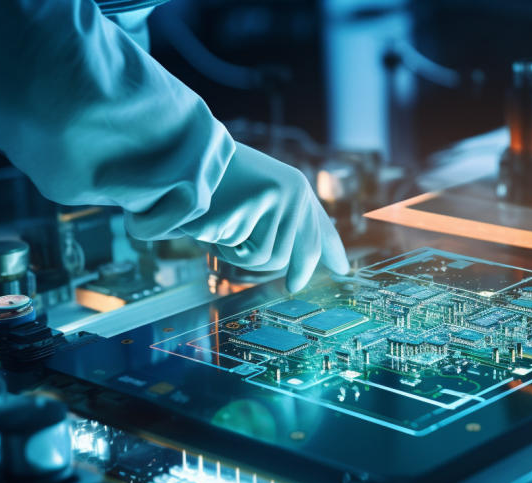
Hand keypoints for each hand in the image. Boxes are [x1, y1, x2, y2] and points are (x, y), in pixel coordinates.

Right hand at [180, 143, 348, 291]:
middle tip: (291, 284)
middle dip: (281, 268)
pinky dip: (218, 241)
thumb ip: (280, 223)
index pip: (319, 229)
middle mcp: (294, 193)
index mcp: (297, 188)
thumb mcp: (259, 195)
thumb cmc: (217, 179)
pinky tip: (211, 218)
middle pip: (296, 254)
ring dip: (236, 251)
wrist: (188, 149)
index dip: (332, 251)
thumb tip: (295, 264)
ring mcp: (275, 200)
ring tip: (223, 224)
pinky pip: (236, 247)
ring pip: (264, 257)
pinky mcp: (251, 208)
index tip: (343, 270)